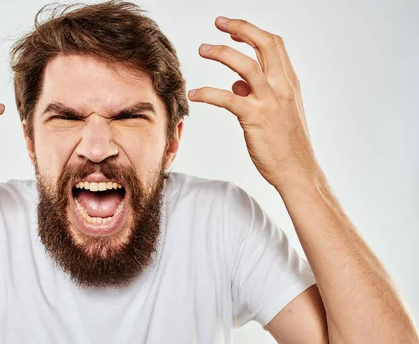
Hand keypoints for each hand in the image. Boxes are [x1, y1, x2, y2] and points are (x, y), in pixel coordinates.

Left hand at [188, 17, 321, 191]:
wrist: (298, 171)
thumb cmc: (286, 144)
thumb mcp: (278, 112)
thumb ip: (258, 93)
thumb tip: (236, 82)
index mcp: (289, 83)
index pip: (274, 45)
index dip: (252, 31)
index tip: (232, 27)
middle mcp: (282, 87)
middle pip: (264, 44)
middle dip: (240, 28)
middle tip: (218, 23)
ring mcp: (270, 102)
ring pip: (246, 65)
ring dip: (222, 52)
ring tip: (203, 48)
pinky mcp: (256, 119)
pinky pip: (228, 98)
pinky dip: (208, 93)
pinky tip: (194, 94)